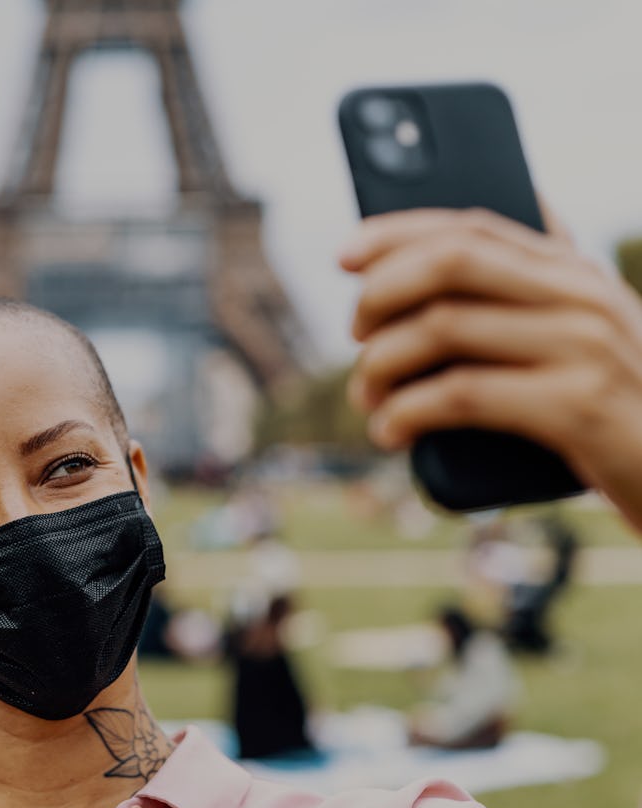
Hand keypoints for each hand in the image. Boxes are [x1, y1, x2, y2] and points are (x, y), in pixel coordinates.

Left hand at [340, 208, 641, 533]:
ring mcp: (584, 347)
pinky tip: (390, 431)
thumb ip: (532, 299)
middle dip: (381, 293)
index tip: (344, 253)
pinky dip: (409, 411)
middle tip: (355, 335)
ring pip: (445, 327)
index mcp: (574, 272)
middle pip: (452, 263)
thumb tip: (460, 254)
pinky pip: (463, 394)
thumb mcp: (580, 341)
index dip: (397, 232)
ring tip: (365, 396)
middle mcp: (582, 296)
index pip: (473, 226)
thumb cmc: (612, 411)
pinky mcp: (577, 406)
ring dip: (382, 364)